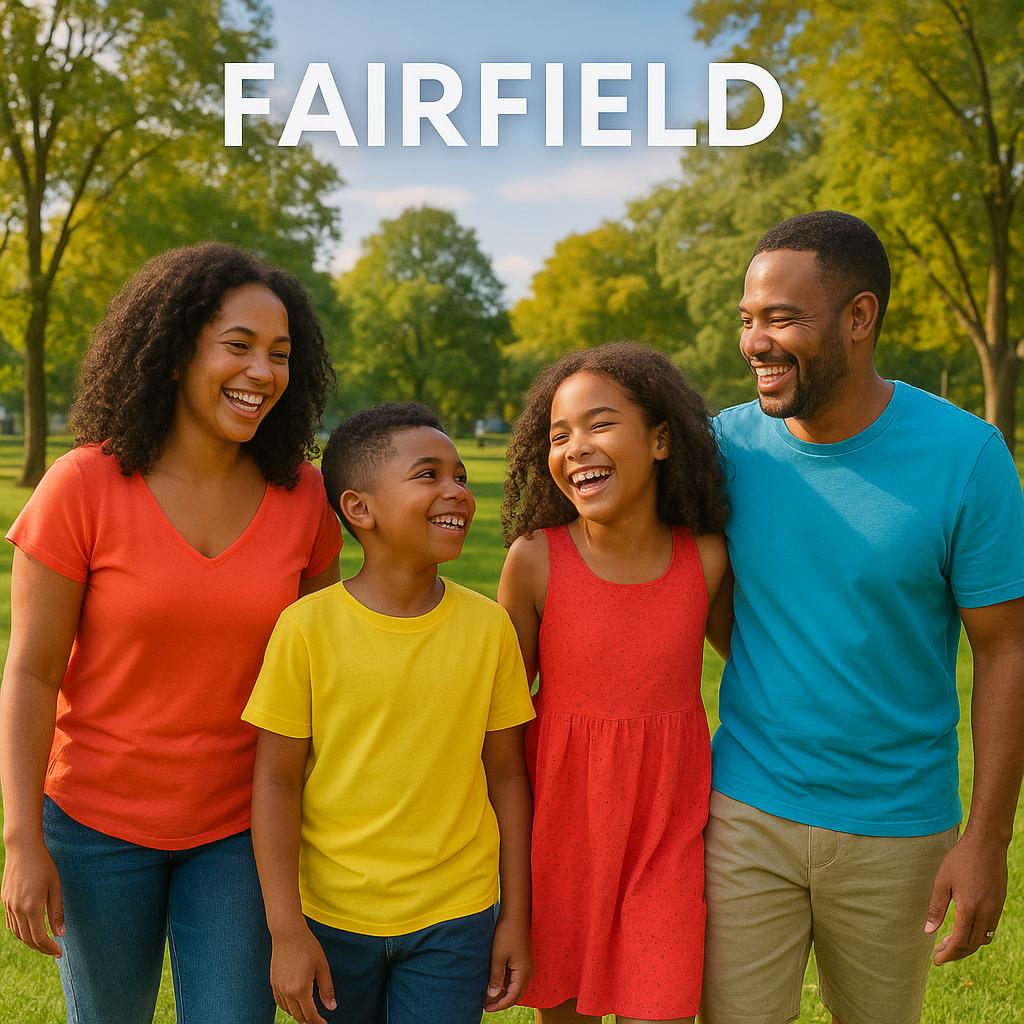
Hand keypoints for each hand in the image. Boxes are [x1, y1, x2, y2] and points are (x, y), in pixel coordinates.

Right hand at [1, 837, 63, 956]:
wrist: (22, 849)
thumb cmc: (44, 865)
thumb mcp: (56, 886)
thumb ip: (57, 911)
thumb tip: (61, 933)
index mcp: (32, 907)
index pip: (39, 937)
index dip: (49, 948)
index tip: (59, 953)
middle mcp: (17, 910)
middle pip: (27, 939)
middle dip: (41, 948)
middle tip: (53, 951)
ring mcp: (8, 906)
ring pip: (17, 933)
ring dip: (30, 941)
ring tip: (43, 942)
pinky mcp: (5, 901)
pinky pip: (10, 924)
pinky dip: (20, 932)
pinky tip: (29, 930)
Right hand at [270, 922, 335, 1023]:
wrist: (287, 932)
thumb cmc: (307, 946)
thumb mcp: (322, 966)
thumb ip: (326, 988)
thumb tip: (331, 1007)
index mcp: (301, 989)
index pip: (310, 1015)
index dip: (318, 1022)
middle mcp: (287, 992)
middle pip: (298, 1016)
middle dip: (309, 1021)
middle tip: (318, 1021)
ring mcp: (278, 988)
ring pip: (288, 1010)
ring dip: (298, 1014)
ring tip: (309, 1013)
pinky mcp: (273, 982)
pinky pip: (280, 1002)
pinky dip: (288, 1007)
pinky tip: (295, 1003)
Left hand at [484, 912, 531, 1012]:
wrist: (516, 914)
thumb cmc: (507, 933)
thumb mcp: (498, 956)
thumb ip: (496, 977)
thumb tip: (492, 995)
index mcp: (523, 973)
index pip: (512, 997)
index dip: (499, 1005)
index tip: (486, 1008)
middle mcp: (527, 972)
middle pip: (516, 995)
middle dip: (501, 1002)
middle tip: (486, 1005)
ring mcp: (526, 966)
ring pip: (516, 987)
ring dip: (504, 993)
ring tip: (489, 995)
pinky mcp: (522, 960)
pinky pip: (516, 979)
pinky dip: (506, 984)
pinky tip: (496, 982)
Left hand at [925, 831, 1006, 965]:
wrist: (987, 845)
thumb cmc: (960, 860)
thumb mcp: (942, 882)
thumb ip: (936, 908)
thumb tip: (928, 931)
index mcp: (969, 909)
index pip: (959, 941)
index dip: (948, 954)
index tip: (937, 960)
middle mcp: (986, 914)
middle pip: (971, 945)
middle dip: (955, 953)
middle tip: (939, 954)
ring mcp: (995, 910)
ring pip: (982, 939)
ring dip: (966, 945)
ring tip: (949, 942)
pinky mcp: (999, 905)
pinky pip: (989, 929)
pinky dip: (976, 936)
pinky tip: (964, 929)